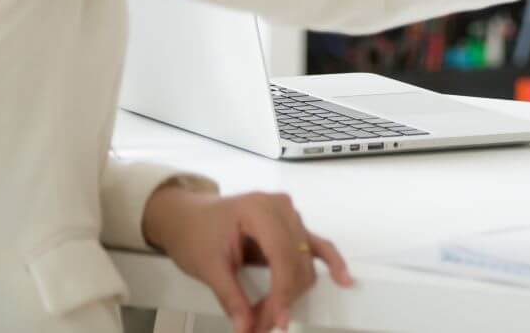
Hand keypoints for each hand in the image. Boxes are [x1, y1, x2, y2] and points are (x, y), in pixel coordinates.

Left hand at [142, 183, 353, 332]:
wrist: (187, 215)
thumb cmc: (194, 233)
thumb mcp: (207, 266)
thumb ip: (230, 297)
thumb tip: (247, 328)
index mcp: (258, 210)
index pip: (282, 256)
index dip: (282, 293)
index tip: (277, 323)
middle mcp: (281, 208)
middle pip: (296, 262)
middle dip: (282, 299)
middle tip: (259, 328)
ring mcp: (289, 215)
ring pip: (305, 261)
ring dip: (292, 292)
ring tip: (270, 317)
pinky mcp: (292, 226)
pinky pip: (317, 245)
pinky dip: (330, 263)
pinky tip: (343, 279)